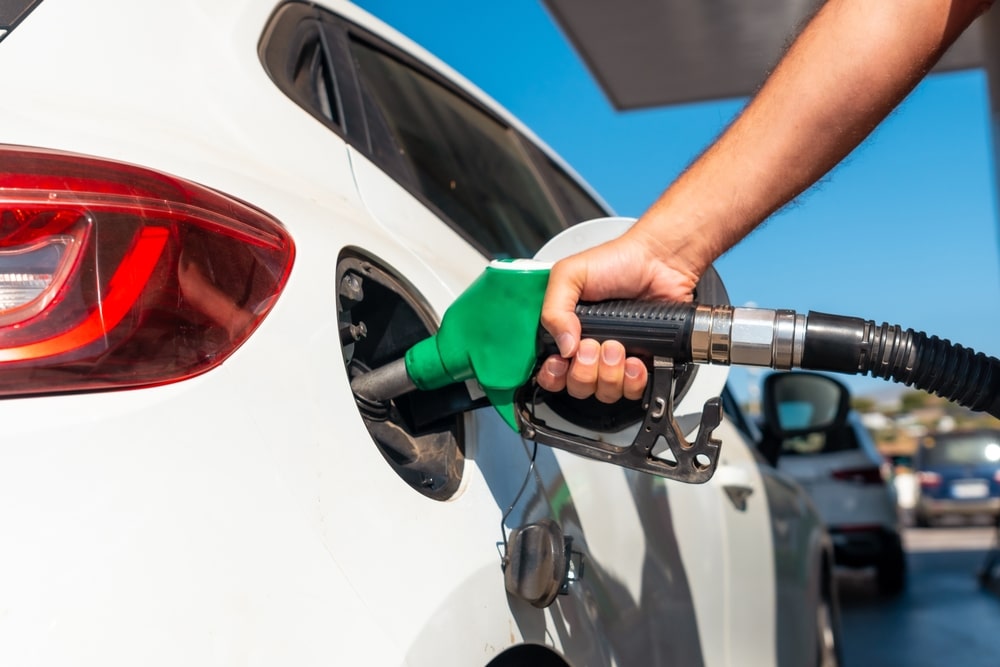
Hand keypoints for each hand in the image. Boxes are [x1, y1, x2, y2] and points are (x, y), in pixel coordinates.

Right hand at [536, 226, 703, 402]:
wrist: (660, 261)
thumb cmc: (616, 262)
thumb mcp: (569, 275)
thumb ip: (553, 309)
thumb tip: (563, 347)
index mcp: (566, 332)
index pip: (551, 371)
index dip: (553, 375)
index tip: (561, 361)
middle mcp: (588, 350)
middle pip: (577, 386)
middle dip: (585, 371)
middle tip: (594, 345)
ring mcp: (615, 359)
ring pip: (604, 392)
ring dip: (610, 374)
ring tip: (618, 347)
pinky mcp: (642, 364)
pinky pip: (633, 390)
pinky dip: (634, 380)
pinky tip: (636, 360)